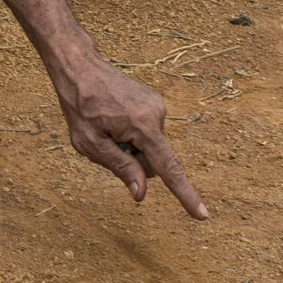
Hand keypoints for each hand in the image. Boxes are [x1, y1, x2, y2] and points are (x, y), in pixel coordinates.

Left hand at [56, 58, 207, 218]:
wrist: (80, 67)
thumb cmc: (80, 105)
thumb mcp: (91, 143)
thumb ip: (120, 168)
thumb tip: (142, 194)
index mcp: (143, 126)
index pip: (168, 169)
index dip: (185, 195)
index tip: (203, 215)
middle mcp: (158, 115)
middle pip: (152, 161)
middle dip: (132, 161)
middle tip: (105, 141)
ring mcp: (157, 107)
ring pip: (149, 148)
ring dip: (130, 147)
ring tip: (107, 127)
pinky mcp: (154, 104)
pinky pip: (147, 134)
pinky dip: (132, 135)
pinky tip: (113, 120)